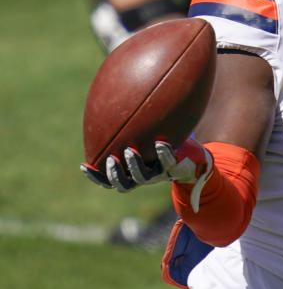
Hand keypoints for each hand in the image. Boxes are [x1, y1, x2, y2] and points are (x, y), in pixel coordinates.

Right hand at [81, 138, 213, 212]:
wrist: (192, 156)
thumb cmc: (163, 143)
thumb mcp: (143, 138)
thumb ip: (128, 129)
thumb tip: (110, 104)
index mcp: (131, 172)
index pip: (108, 179)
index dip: (96, 176)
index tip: (84, 165)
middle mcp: (143, 176)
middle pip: (123, 184)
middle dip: (114, 174)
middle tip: (111, 158)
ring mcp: (158, 174)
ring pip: (143, 177)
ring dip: (135, 166)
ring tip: (130, 151)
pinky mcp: (175, 167)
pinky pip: (168, 162)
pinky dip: (163, 154)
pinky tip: (160, 143)